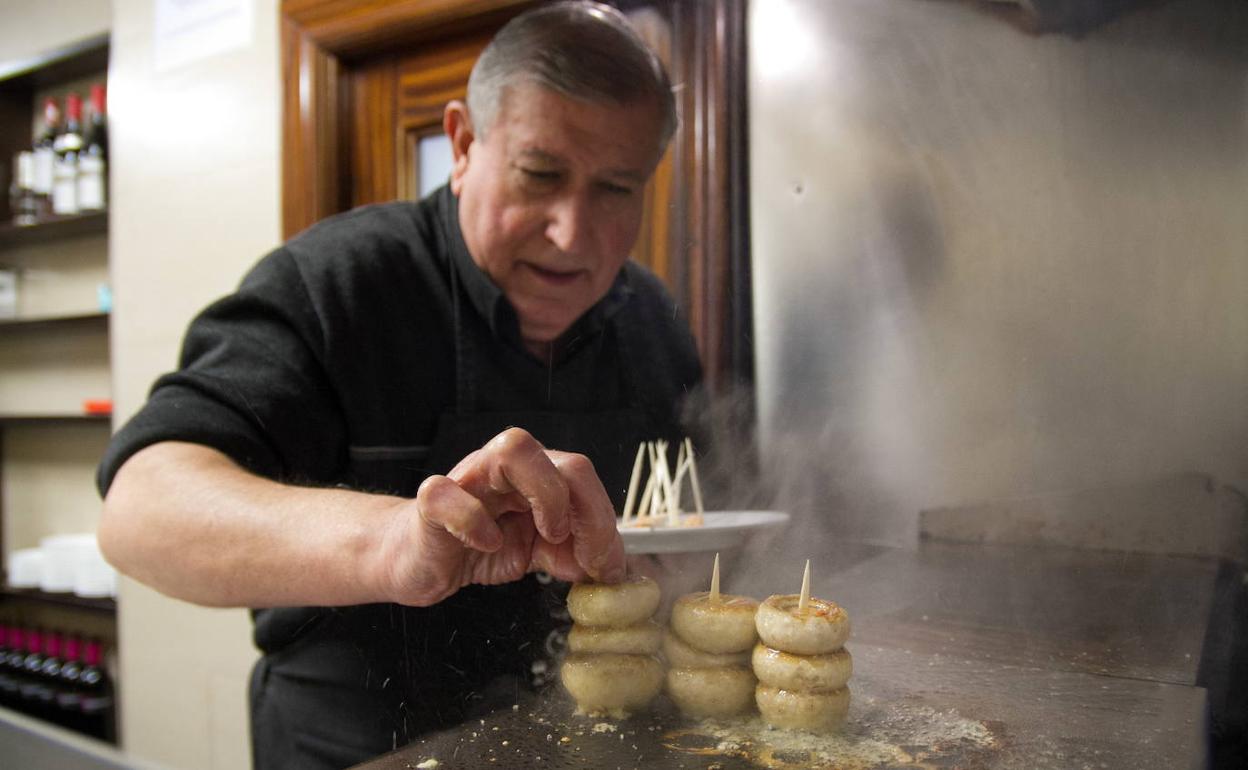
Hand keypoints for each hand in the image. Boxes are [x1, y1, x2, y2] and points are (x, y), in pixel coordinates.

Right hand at [376, 427, 626, 605]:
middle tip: (582, 551)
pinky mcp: (433, 501)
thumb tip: (612, 569)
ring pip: (513, 448)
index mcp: (535, 474)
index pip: (582, 477)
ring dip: (545, 494)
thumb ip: (571, 556)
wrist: (416, 558)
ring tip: (547, 534)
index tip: (608, 566)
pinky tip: (487, 546)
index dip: (603, 520)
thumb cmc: (474, 546)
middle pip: (563, 458)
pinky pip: (451, 494)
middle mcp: (505, 466)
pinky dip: (475, 522)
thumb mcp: (535, 554)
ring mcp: (469, 477)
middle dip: (586, 509)